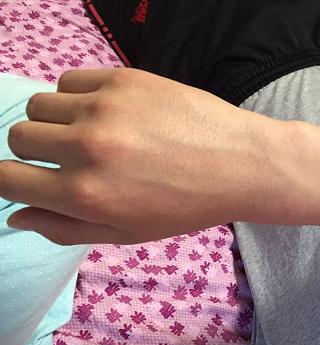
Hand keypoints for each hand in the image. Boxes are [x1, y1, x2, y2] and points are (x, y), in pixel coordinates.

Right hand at [1, 68, 276, 243]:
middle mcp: (86, 149)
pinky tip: (109, 112)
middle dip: (35, 151)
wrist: (239, 163)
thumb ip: (65, 228)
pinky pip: (71, 80)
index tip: (27, 177)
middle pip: (17, 136)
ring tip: (91, 133)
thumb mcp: (127, 232)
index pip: (6, 179)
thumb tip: (16, 216)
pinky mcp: (123, 79)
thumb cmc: (185, 205)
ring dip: (55, 121)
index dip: (10, 179)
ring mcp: (104, 108)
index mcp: (85, 195)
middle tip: (68, 157)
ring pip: (40, 104)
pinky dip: (79, 97)